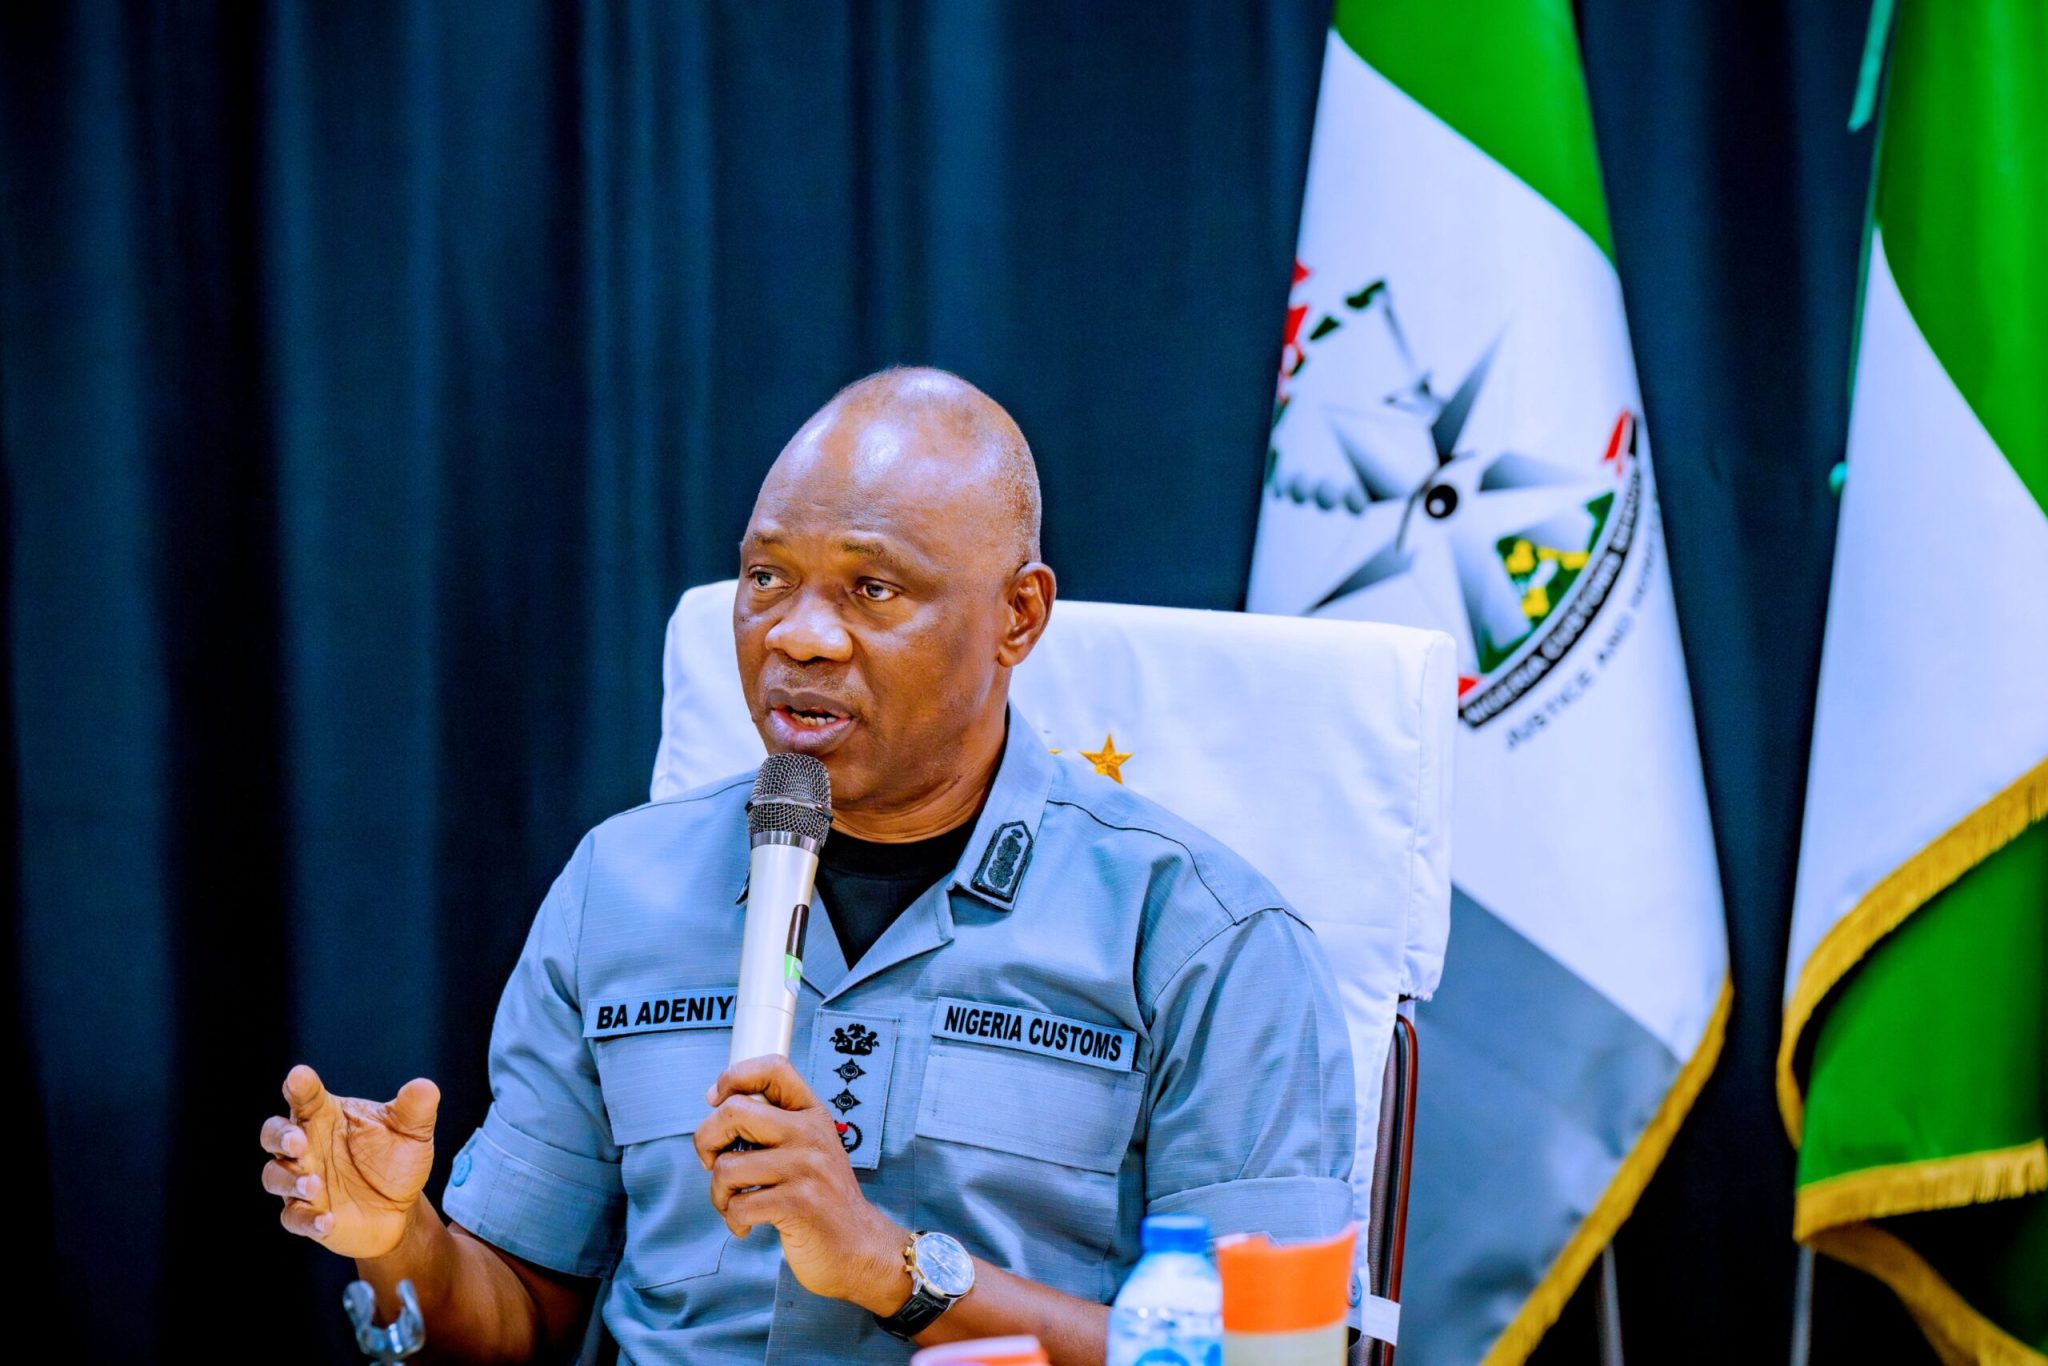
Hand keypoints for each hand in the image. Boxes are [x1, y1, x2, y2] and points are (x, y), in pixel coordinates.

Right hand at [259, 1064, 440, 1258]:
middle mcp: (308, 1146)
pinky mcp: (306, 1213)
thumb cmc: (396, 1159)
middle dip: (280, 1135)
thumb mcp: (412, 1132)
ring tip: (314, 1184)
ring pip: (275, 1175)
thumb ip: (414, 1109)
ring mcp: (303, 1180)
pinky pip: (294, 1217)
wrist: (401, 1207)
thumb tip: (425, 1086)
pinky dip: (306, 1219)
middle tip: (297, 1140)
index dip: (300, 1086)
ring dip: (290, 1179)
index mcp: (327, 1116)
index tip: (299, 1077)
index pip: (306, 1096)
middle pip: (273, 1133)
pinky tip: (326, 1220)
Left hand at [694, 1056, 910, 1313]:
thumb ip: (776, 1126)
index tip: (716, 1100)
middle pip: (733, 1111)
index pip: (773, 1068)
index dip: (734, 1076)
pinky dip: (733, 1221)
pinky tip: (747, 1226)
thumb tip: (717, 1107)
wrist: (860, 1248)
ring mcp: (806, 1168)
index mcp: (811, 1113)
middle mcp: (810, 1133)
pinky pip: (738, 1206)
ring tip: (735, 1205)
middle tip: (712, 1163)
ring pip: (727, 1167)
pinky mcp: (799, 1204)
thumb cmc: (823, 1199)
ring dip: (719, 1193)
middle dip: (706, 1140)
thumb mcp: (810, 1148)